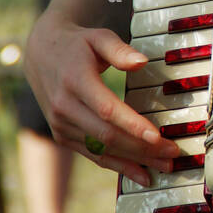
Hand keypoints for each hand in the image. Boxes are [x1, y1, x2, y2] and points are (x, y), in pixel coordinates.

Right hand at [24, 10, 180, 186]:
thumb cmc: (78, 45)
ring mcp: (61, 125)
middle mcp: (64, 106)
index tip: (158, 137)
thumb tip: (142, 62)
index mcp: (74, 80)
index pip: (106, 109)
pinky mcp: (62, 136)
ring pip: (102, 150)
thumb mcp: (98, 37)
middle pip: (106, 135)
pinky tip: (141, 174)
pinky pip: (93, 155)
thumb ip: (119, 50)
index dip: (132, 125)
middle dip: (142, 148)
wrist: (40, 55)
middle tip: (172, 153)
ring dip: (134, 161)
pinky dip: (118, 166)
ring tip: (164, 166)